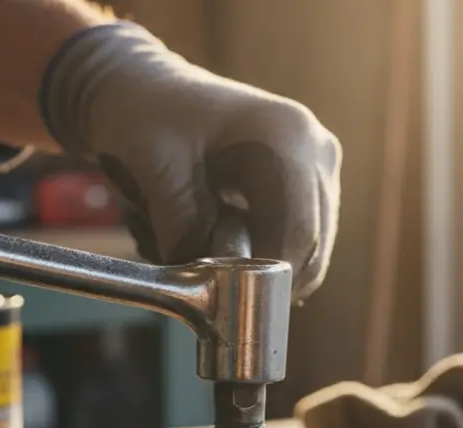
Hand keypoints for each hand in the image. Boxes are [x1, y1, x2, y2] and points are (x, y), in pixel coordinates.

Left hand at [41, 23, 340, 302]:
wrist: (145, 89)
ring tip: (208, 254)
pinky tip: (221, 241)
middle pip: (310, 247)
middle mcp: (315, 149)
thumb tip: (214, 287)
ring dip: (261, 268)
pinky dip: (261, 254)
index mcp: (286, 136)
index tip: (227, 304)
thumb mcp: (157, 172)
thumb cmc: (148, 118)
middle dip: (263, 279)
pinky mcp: (307, 184)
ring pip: (307, 251)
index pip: (297, 232)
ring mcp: (317, 167)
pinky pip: (296, 240)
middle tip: (214, 293)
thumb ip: (186, 231)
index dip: (267, 278)